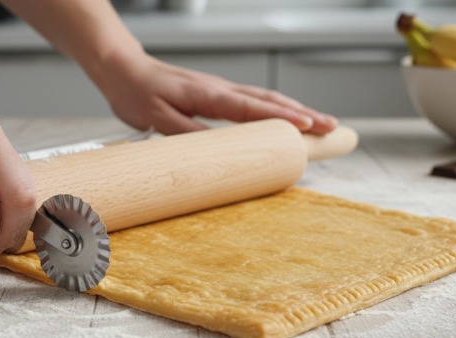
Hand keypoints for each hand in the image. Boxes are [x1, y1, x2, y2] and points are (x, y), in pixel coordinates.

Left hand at [95, 52, 338, 135]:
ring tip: (322, 123)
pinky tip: (287, 117)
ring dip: (296, 111)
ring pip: (266, 99)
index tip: (308, 127)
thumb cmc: (136, 93)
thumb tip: (220, 150)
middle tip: (332, 128)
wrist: (123, 69)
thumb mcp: (156, 120)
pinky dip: (277, 109)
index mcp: (207, 93)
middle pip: (270, 101)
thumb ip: (188, 134)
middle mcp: (220, 88)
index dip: (281, 118)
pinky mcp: (217, 94)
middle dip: (304, 114)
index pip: (252, 107)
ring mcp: (221, 90)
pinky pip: (254, 101)